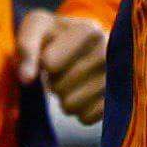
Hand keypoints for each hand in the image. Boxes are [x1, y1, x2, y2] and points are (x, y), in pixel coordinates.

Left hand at [18, 8, 110, 123]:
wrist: (87, 47)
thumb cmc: (56, 36)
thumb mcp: (37, 28)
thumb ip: (26, 47)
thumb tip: (26, 79)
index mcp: (89, 30)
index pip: (49, 63)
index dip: (42, 62)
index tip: (51, 50)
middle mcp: (109, 53)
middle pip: (59, 87)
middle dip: (54, 81)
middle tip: (64, 69)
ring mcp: (118, 79)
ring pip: (71, 105)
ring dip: (65, 97)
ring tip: (74, 81)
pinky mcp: (119, 102)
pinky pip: (85, 118)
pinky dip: (79, 110)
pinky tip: (85, 94)